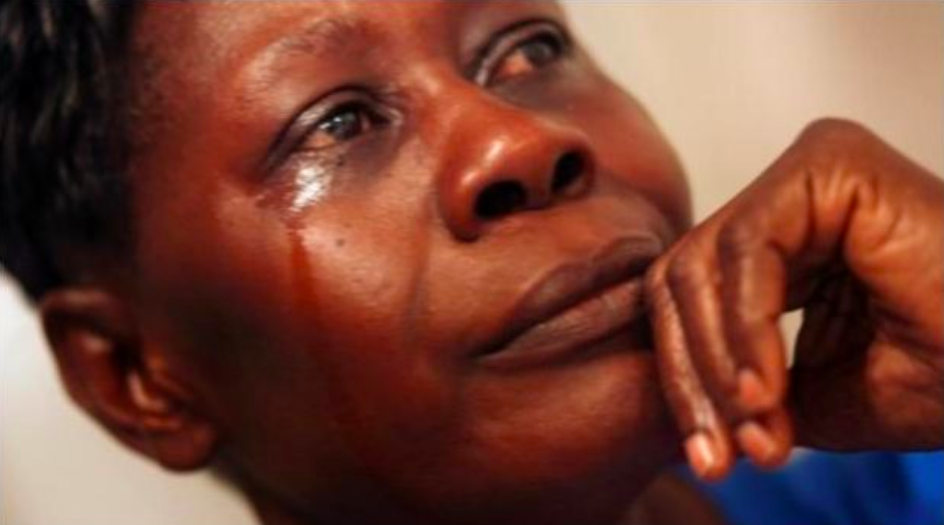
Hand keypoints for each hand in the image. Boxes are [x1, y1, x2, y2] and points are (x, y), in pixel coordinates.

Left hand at [645, 119, 943, 480]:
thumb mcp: (812, 401)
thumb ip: (737, 396)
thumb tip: (672, 426)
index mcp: (779, 244)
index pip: (686, 301)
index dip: (684, 381)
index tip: (706, 457)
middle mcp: (785, 200)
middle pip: (682, 281)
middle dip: (692, 378)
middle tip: (719, 457)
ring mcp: (803, 176)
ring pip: (702, 268)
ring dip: (717, 365)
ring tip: (757, 430)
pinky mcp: (828, 164)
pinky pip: (747, 249)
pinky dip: (745, 329)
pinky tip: (764, 391)